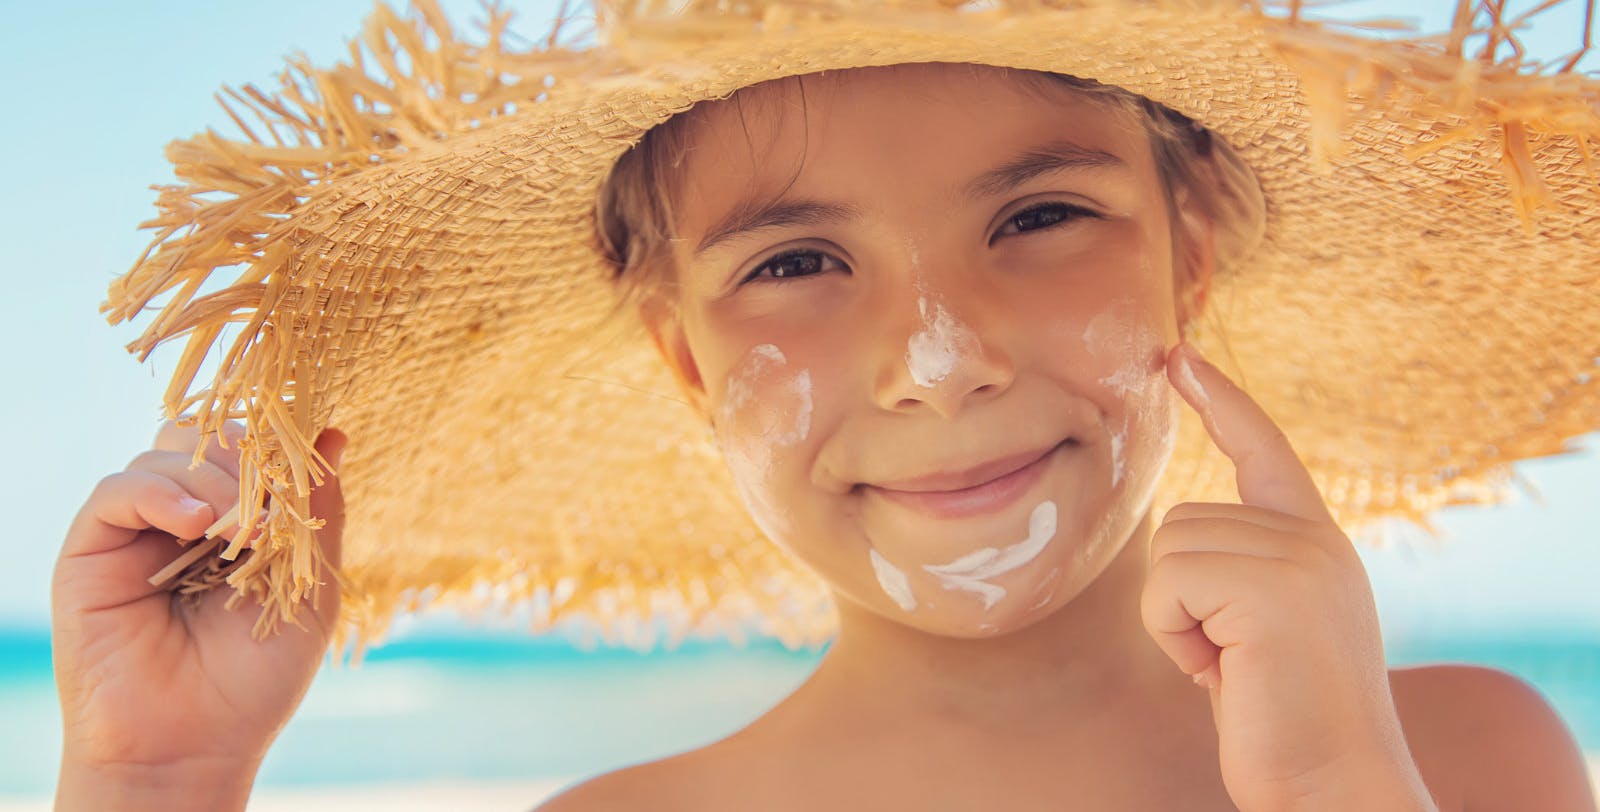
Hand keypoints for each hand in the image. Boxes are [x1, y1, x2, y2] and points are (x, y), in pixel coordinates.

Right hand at [52, 419, 346, 782]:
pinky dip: (161, 494)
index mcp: (235, 521)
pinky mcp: (92, 549)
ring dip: (214, 482)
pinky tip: (197, 526)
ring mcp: (137, 531)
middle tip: (270, 511)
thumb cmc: (255, 678)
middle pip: (204, 439)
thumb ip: (319, 512)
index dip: (274, 446)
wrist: (194, 743)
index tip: (303, 462)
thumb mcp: (309, 589)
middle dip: (246, 460)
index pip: (249, 449)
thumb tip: (333, 436)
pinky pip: (118, 491)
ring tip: (242, 534)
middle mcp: (183, 518)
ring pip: (164, 455)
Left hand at [1141, 341, 1432, 811]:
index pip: (1264, 449)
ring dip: (1177, 620)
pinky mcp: (1271, 588)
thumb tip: (1181, 538)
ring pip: (1169, 551)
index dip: (1221, 402)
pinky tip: (1224, 673)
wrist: (1332, 782)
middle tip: (1231, 658)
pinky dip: (1175, 635)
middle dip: (1181, 597)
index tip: (1179, 357)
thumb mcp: (1268, 627)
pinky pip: (1167, 586)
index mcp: (1316, 541)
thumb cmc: (1285, 720)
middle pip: (1182, 520)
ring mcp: (1298, 558)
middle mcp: (1313, 538)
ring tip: (1233, 666)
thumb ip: (1242, 571)